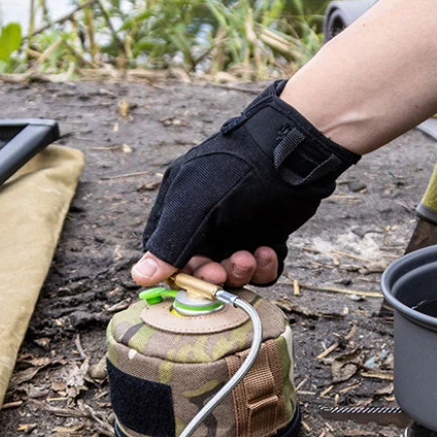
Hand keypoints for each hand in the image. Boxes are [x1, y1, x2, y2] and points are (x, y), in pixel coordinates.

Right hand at [133, 80, 358, 288]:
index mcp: (179, 205)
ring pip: (232, 269)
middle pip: (201, 265)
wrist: (296, 155)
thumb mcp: (197, 207)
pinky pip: (260, 267)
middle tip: (224, 272)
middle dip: (213, 273)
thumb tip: (140, 276)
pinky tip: (269, 252)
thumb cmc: (241, 170)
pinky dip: (264, 268)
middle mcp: (206, 219)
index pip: (164, 251)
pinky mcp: (267, 233)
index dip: (176, 272)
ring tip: (252, 256)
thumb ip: (170, 244)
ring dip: (240, 272)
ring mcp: (238, 227)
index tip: (192, 282)